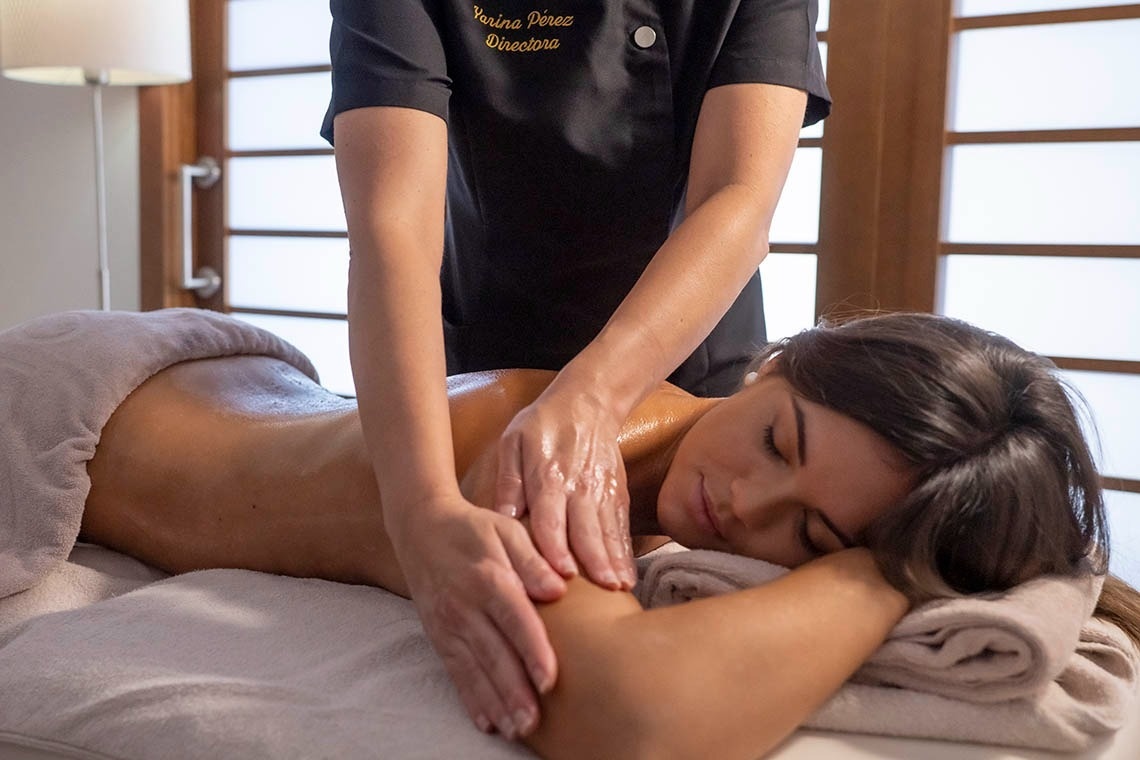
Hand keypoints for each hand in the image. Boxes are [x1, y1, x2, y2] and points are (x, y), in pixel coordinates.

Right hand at [392, 495, 565, 739]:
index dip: (532, 651)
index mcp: (488, 577)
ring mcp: (448, 624)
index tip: (549, 680)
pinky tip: (486, 722)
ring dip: (494, 703)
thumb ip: (533, 560)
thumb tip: (558, 587)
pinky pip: (454, 672)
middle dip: (513, 691)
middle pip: (493, 654)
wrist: (420, 527)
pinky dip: (470, 699)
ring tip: (515, 729)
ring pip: (473, 670)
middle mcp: (465, 606)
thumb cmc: (474, 528)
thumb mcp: (507, 529)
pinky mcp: (437, 636)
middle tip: (533, 722)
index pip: (514, 619)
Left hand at [494, 383, 636, 589]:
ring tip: (618, 588)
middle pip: (585, 528)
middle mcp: (578, 485)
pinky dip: (626, 552)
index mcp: (548, 474)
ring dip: (614, 560)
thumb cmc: (543, 425)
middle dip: (593, 560)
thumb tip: (501, 516)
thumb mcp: (513, 442)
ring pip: (607, 530)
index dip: (555, 546)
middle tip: (600, 588)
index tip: (560, 573)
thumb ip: (508, 480)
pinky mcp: (617, 493)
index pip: (551, 516)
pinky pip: (621, 526)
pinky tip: (628, 576)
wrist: (588, 402)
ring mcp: (601, 490)